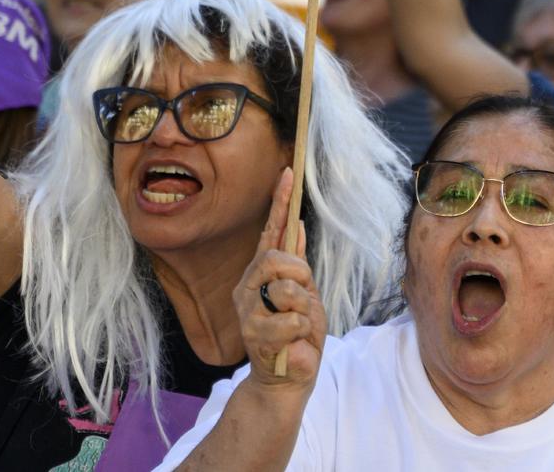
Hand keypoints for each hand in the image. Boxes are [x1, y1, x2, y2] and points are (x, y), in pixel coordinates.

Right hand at [237, 168, 326, 393]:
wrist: (288, 381)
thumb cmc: (297, 338)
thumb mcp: (306, 296)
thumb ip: (297, 266)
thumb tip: (298, 226)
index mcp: (260, 275)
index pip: (270, 233)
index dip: (279, 203)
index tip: (288, 172)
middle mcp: (247, 288)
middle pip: (278, 258)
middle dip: (300, 276)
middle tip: (303, 298)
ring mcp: (248, 311)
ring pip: (288, 289)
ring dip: (305, 309)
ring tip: (298, 327)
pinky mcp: (255, 334)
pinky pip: (294, 319)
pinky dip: (304, 332)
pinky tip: (294, 343)